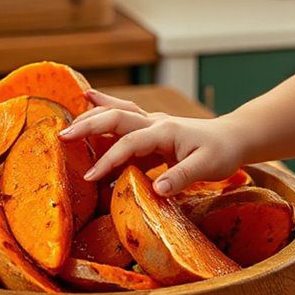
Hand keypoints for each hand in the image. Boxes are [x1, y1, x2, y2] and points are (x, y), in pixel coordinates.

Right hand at [59, 90, 241, 195]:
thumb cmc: (222, 152)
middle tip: (62, 137)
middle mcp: (154, 123)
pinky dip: (104, 113)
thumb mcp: (208, 167)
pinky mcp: (151, 131)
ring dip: (93, 116)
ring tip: (68, 120)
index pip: (129, 143)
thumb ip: (181, 177)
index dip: (108, 160)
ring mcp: (152, 124)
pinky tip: (89, 104)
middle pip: (115, 118)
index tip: (89, 178)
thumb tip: (156, 190)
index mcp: (164, 131)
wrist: (233, 137)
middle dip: (88, 126)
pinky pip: (123, 121)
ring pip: (117, 114)